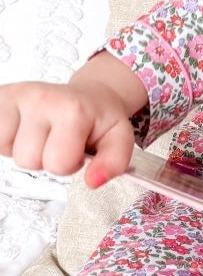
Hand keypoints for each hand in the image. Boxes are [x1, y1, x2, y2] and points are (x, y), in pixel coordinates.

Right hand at [0, 52, 147, 187]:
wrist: (88, 94)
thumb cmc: (100, 119)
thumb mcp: (119, 138)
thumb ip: (114, 162)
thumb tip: (93, 181)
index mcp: (73, 110)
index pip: (58, 164)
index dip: (70, 164)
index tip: (77, 149)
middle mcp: (41, 98)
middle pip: (28, 161)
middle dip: (45, 158)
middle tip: (58, 141)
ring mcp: (16, 95)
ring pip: (7, 152)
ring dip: (24, 149)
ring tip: (43, 134)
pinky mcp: (0, 96)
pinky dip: (6, 140)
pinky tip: (24, 130)